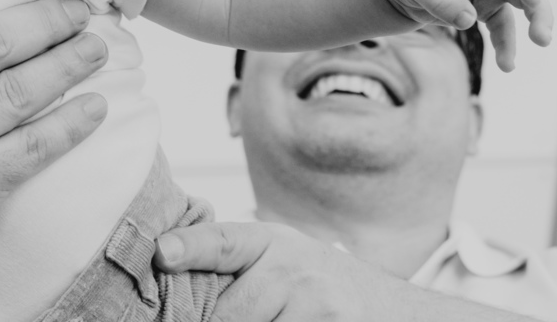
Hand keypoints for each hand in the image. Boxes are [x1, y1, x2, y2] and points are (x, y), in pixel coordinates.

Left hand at [153, 221, 538, 320]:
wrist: (395, 310)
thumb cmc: (322, 287)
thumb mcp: (281, 260)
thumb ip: (234, 265)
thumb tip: (168, 267)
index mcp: (270, 243)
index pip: (223, 242)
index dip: (190, 246)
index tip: (161, 252)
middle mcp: (293, 268)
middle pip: (225, 314)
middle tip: (224, 314)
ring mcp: (317, 303)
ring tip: (273, 314)